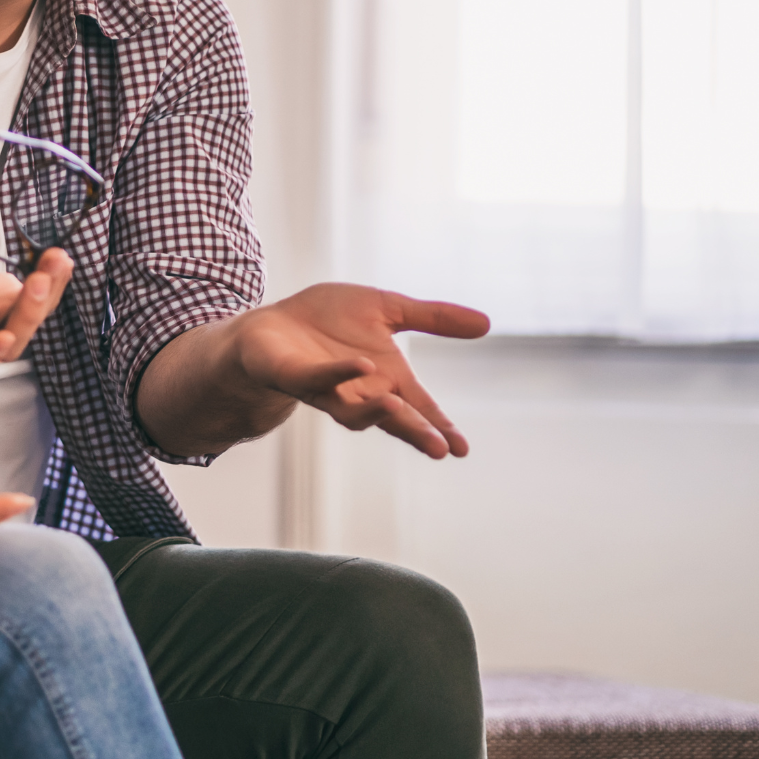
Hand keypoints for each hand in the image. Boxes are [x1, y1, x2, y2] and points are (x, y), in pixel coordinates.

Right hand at [0, 227, 72, 379]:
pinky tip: (59, 259)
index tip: (3, 340)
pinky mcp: (17, 307)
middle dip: (27, 315)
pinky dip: (53, 281)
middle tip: (39, 280)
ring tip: (57, 259)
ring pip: (30, 322)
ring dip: (48, 292)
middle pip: (7, 345)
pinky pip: (39, 300)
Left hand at [231, 285, 489, 457]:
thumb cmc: (328, 321)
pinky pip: (316, 379)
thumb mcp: (387, 309)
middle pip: (391, 419)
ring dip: (374, 410)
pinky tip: (361, 366)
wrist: (272, 323)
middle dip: (414, 432)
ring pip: (351, 410)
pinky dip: (338, 374)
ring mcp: (325, 388)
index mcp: (384, 380)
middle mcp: (358, 391)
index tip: (462, 448)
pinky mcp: (293, 375)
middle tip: (439, 448)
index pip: (418, 409)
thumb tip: (486, 323)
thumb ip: (432, 318)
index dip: (439, 428)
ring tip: (398, 407)